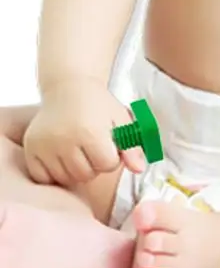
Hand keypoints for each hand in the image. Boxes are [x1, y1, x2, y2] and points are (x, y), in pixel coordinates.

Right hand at [22, 78, 146, 186]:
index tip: (109, 145)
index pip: (107, 164)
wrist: (68, 88)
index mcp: (90, 131)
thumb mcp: (120, 119)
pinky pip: (43, 178)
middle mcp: (65, 140)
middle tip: (93, 148)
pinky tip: (62, 157)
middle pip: (86, 175)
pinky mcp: (30, 150)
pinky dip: (54, 173)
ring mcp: (45, 146)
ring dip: (75, 170)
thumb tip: (140, 169)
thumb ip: (132, 146)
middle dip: (94, 165)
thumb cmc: (98, 105)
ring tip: (79, 151)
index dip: (112, 157)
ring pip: (65, 179)